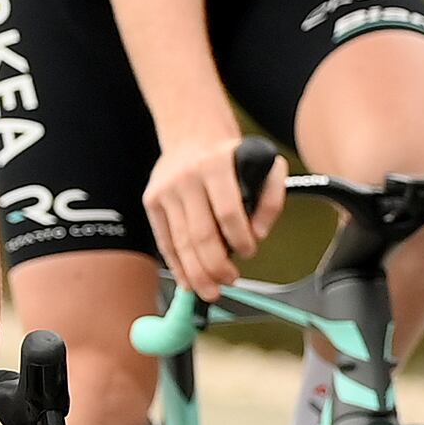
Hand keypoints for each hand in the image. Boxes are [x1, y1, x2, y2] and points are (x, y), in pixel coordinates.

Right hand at [144, 130, 277, 295]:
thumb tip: (259, 234)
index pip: (228, 212)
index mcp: (217, 165)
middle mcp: (187, 177)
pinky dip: (177, 265)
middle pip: (200, 234)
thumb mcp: (263, 165)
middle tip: (229, 281)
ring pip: (180, 242)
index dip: (240, 240)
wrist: (192, 134)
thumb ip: (271, 198)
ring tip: (210, 290)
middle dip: (215, 265)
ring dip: (196, 272)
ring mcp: (165, 190)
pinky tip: (188, 280)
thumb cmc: (231, 157)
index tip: (249, 252)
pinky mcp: (152, 200)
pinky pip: (165, 240)